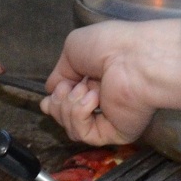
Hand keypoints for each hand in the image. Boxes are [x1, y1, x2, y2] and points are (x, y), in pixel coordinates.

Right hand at [42, 19, 180, 145]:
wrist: (133, 58)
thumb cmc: (110, 46)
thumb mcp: (72, 49)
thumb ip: (59, 72)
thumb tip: (51, 89)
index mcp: (94, 80)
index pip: (66, 101)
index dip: (53, 102)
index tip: (47, 99)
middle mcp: (101, 101)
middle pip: (63, 116)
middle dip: (58, 102)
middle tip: (68, 87)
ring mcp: (109, 119)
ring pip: (71, 128)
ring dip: (69, 106)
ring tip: (84, 89)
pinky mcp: (115, 133)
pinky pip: (84, 134)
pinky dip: (81, 115)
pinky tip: (93, 99)